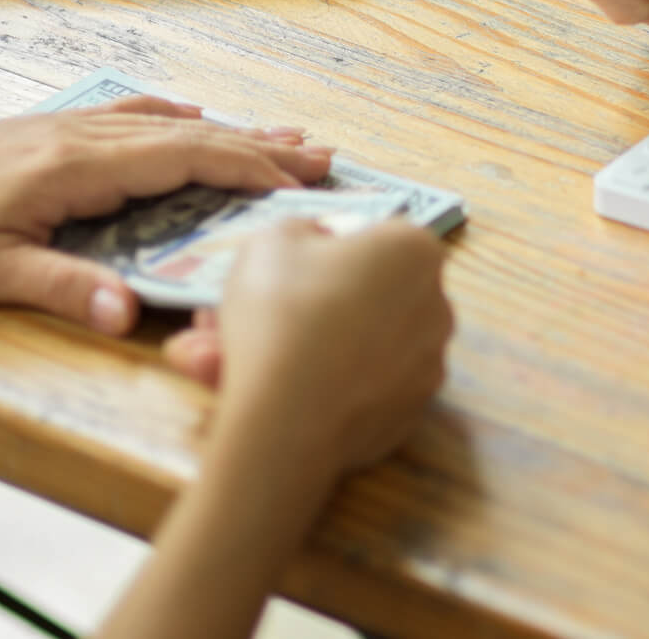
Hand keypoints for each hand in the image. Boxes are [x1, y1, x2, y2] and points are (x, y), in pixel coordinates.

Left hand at [0, 97, 332, 333]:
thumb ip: (62, 287)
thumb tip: (131, 314)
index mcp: (73, 169)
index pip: (184, 159)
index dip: (248, 168)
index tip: (299, 183)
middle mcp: (77, 138)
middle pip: (191, 135)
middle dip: (263, 147)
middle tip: (325, 159)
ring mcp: (62, 130)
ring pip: (166, 123)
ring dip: (232, 130)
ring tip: (287, 136)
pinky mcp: (44, 134)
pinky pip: (127, 115)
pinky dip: (174, 117)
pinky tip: (192, 117)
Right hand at [163, 220, 451, 475]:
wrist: (287, 419)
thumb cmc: (282, 310)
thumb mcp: (270, 240)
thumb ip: (299, 230)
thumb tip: (316, 242)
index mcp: (415, 252)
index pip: (370, 240)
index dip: (318, 252)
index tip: (278, 270)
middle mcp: (436, 305)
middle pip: (355, 299)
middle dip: (288, 308)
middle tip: (226, 318)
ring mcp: (426, 365)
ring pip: (344, 348)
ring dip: (283, 350)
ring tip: (212, 360)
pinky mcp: (407, 414)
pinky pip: (349, 390)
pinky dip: (305, 389)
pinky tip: (246, 391)